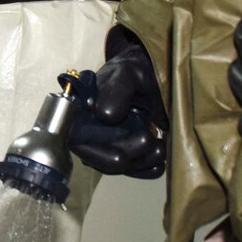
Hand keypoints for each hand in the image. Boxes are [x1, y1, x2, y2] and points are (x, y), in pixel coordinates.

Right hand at [70, 27, 169, 177]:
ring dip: (143, 162)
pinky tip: (160, 161)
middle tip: (153, 139)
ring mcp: (108, 146)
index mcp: (80, 114)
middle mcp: (89, 134)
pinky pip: (134, 170)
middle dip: (130, 156)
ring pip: (121, 168)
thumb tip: (104, 116)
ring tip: (162, 145)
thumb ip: (116, 90)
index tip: (129, 148)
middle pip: (103, 161)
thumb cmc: (132, 71)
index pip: (80, 143)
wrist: (148, 75)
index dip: (100, 153)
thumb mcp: (127, 73)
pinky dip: (149, 168)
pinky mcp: (125, 153)